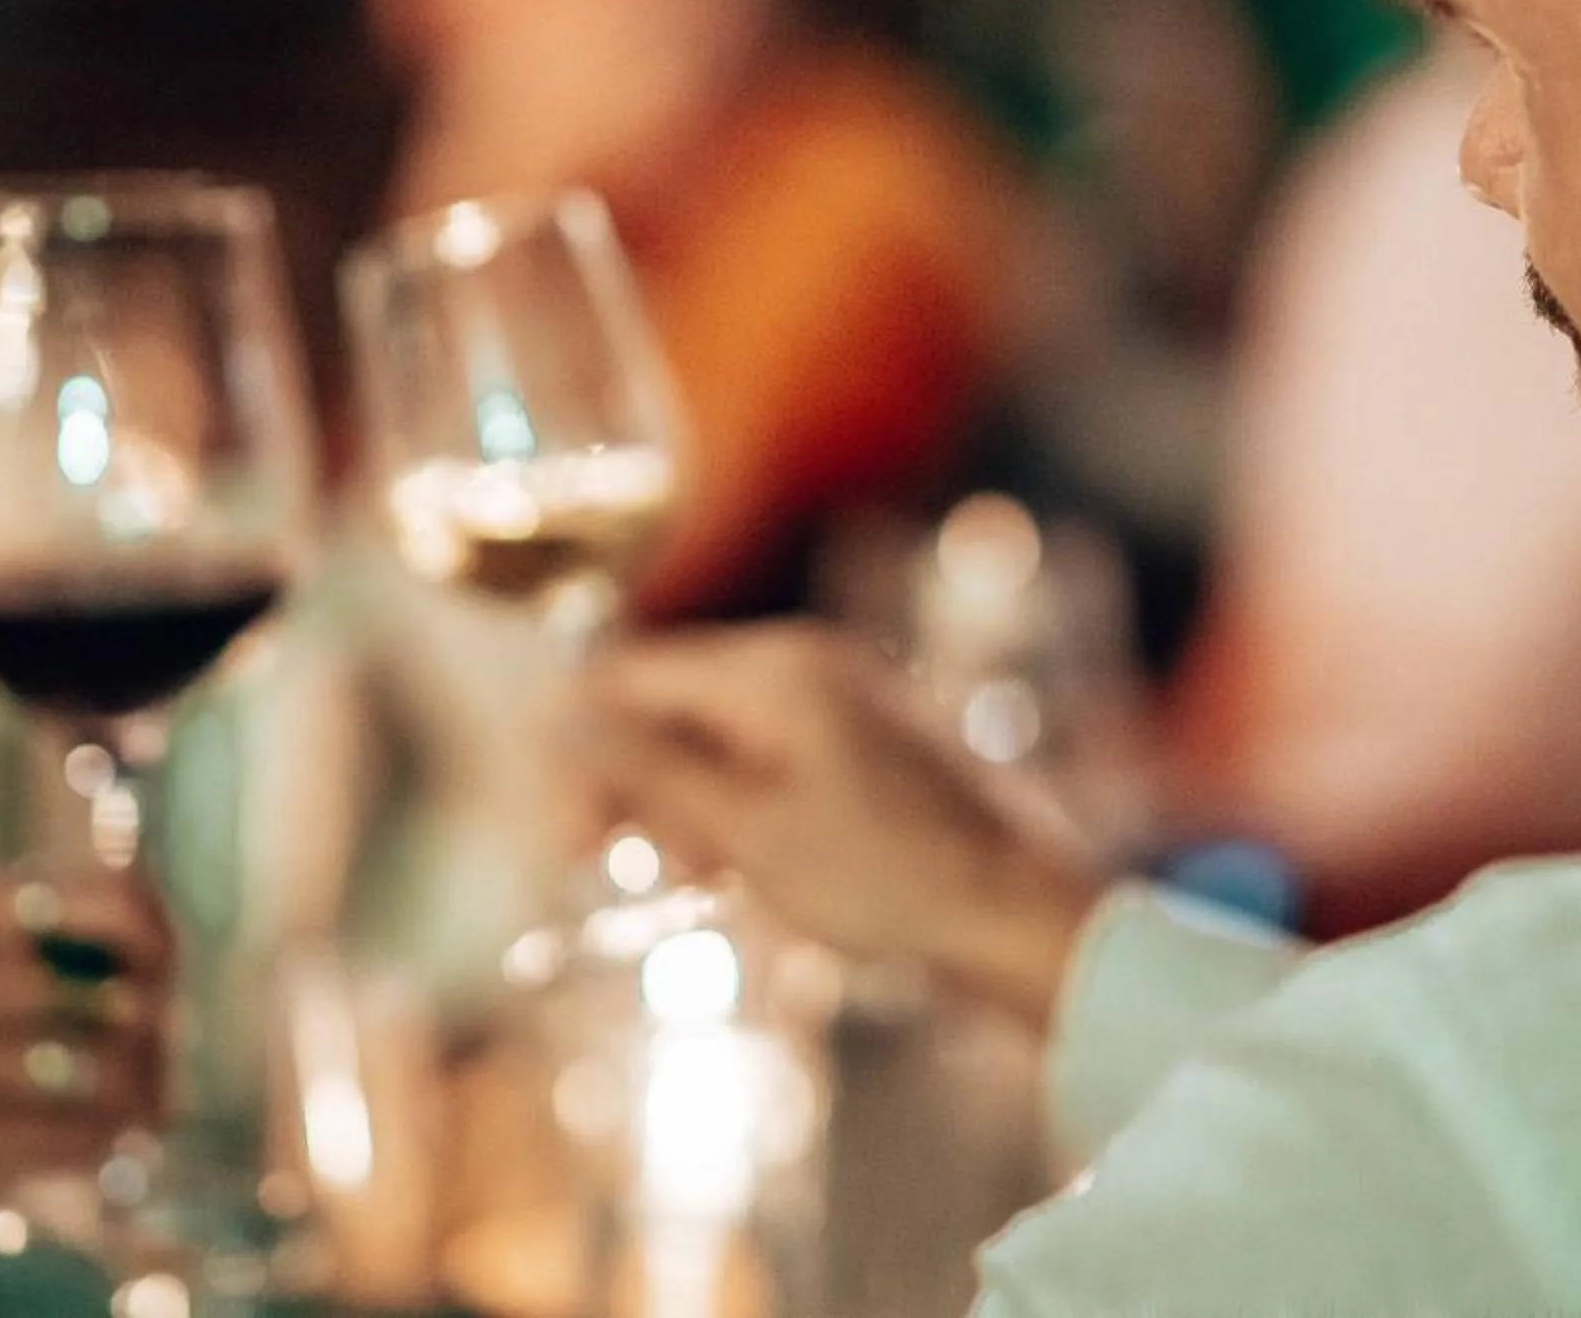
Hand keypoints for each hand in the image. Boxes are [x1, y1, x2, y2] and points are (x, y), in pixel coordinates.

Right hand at [581, 622, 1105, 1026]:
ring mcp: (845, 700)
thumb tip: (557, 717)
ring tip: (707, 882)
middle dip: (637, 787)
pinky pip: (773, 760)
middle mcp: (807, 663)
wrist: (1024, 916)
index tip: (569, 847)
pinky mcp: (871, 746)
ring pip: (720, 739)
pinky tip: (752, 871)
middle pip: (672, 704)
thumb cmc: (887, 876)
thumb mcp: (744, 831)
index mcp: (772, 667)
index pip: (629, 676)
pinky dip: (743, 811)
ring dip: (689, 808)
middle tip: (620, 872)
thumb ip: (644, 770)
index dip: (581, 756)